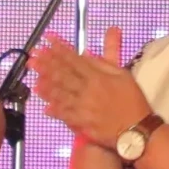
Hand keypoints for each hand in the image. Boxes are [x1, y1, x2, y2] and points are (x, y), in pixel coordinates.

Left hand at [30, 28, 152, 151]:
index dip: (59, 48)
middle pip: (63, 74)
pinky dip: (54, 109)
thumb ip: (104, 64)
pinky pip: (65, 114)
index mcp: (98, 77)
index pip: (74, 59)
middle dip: (46, 64)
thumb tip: (86, 53)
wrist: (137, 130)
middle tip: (32, 56)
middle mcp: (87, 90)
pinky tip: (44, 105)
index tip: (47, 39)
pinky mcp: (81, 123)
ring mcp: (82, 107)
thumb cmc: (133, 101)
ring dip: (46, 84)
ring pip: (60, 93)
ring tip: (34, 76)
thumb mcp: (123, 76)